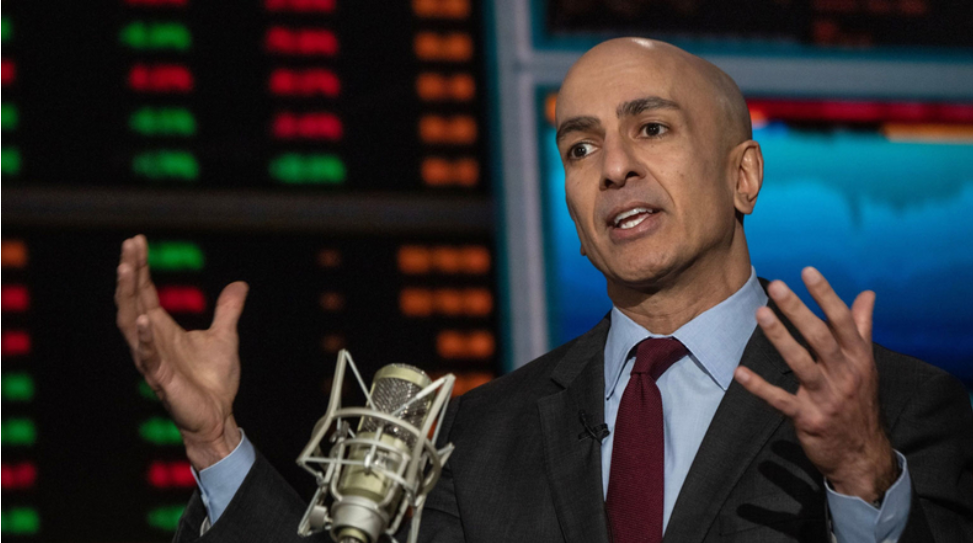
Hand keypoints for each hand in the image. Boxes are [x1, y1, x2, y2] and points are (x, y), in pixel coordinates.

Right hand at [115, 235, 248, 469]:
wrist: (218, 416)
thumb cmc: (213, 381)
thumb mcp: (225, 336)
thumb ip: (227, 311)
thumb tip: (240, 285)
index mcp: (162, 330)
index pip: (145, 292)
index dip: (140, 267)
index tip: (137, 241)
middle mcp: (152, 341)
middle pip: (133, 301)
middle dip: (129, 272)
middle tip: (130, 245)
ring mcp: (153, 360)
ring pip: (131, 324)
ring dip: (128, 297)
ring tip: (126, 269)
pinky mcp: (162, 379)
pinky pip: (148, 357)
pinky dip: (144, 339)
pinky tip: (143, 319)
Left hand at [734, 267, 897, 502]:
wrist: (863, 455)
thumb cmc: (859, 402)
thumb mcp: (865, 365)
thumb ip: (862, 328)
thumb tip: (867, 294)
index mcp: (858, 359)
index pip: (842, 321)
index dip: (825, 295)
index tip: (807, 271)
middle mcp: (845, 375)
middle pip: (820, 337)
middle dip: (798, 310)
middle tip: (776, 287)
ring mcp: (826, 397)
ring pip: (801, 363)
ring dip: (780, 338)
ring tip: (760, 314)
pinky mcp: (809, 419)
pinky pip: (781, 400)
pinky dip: (760, 387)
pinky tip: (740, 372)